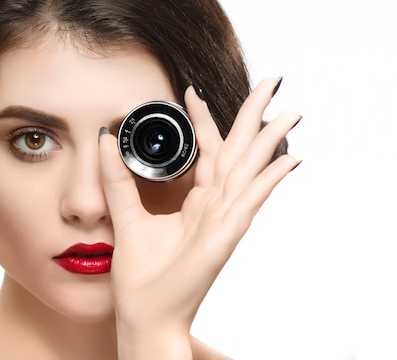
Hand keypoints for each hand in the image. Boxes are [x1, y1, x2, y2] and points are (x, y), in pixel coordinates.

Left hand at [98, 77, 300, 357]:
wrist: (144, 314)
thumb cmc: (142, 275)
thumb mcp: (125, 215)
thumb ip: (116, 178)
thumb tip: (106, 137)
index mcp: (197, 200)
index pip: (208, 149)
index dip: (206, 118)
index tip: (194, 89)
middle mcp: (216, 205)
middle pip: (240, 150)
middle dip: (255, 115)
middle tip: (272, 82)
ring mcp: (224, 219)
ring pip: (251, 169)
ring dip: (272, 140)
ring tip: (290, 113)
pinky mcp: (225, 235)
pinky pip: (251, 202)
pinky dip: (270, 181)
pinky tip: (290, 160)